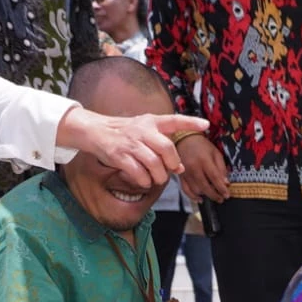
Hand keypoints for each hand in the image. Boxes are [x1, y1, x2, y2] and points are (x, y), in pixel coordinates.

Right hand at [54, 108, 208, 191]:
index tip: (206, 125)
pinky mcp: (119, 155)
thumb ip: (162, 146)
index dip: (190, 122)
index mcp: (150, 122)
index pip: (174, 120)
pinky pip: (138, 172)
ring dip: (159, 176)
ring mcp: (130, 142)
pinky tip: (144, 180)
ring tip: (157, 179)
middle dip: (172, 164)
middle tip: (170, 170)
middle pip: (167, 148)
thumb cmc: (124, 134)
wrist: (95, 131)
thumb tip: (181, 168)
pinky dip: (144, 181)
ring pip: (154, 163)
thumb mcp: (144, 132)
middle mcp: (142, 130)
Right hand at [175, 133, 229, 203]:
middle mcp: (193, 167)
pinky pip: (185, 189)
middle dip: (214, 195)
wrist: (184, 139)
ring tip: (213, 195)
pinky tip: (200, 199)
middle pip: (205, 186)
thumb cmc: (202, 146)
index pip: (214, 178)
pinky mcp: (180, 176)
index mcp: (204, 160)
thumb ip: (222, 168)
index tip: (227, 195)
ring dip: (205, 195)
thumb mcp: (216, 153)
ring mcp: (185, 172)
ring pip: (195, 190)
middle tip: (221, 199)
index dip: (221, 188)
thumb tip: (226, 183)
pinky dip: (193, 196)